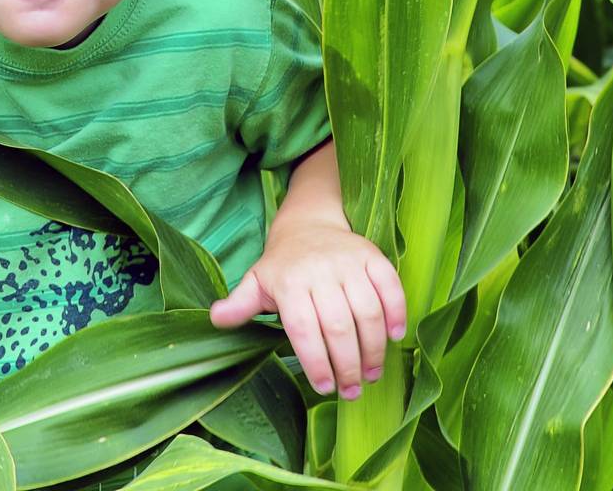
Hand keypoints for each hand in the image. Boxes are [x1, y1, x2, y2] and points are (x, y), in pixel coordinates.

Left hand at [208, 219, 405, 400]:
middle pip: (338, 326)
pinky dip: (397, 312)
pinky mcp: (372, 255)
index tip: (324, 388)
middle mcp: (319, 270)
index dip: (316, 362)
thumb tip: (215, 319)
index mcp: (289, 282)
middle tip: (351, 391)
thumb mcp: (257, 281)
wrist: (308, 222)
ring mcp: (348, 261)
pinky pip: (390, 285)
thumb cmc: (283, 264)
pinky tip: (396, 337)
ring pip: (367, 311)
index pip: (303, 329)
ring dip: (374, 349)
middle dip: (348, 365)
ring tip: (371, 374)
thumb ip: (240, 304)